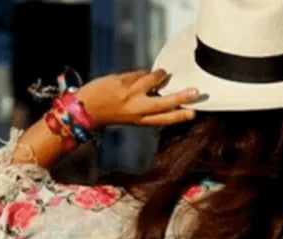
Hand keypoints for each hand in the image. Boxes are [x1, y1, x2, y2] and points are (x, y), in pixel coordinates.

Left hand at [76, 69, 198, 129]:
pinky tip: (138, 77)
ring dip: (159, 75)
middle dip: (182, 97)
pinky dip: (142, 74)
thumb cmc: (113, 111)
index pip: (165, 119)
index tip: (193, 113)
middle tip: (196, 92)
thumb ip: (148, 104)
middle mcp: (138, 108)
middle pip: (164, 102)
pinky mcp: (123, 81)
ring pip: (153, 80)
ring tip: (162, 75)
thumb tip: (163, 88)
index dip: (180, 116)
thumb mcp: (133, 115)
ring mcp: (130, 94)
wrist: (87, 108)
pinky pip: (139, 73)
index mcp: (142, 120)